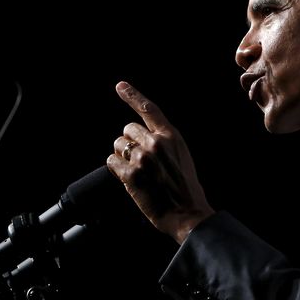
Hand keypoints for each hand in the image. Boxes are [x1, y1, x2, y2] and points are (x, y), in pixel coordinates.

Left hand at [107, 81, 213, 243]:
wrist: (187, 213)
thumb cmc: (184, 187)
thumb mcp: (181, 156)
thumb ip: (163, 142)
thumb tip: (141, 138)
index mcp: (171, 136)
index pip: (149, 110)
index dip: (133, 96)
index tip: (120, 86)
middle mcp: (156, 143)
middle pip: (127, 129)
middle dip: (129, 143)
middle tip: (140, 161)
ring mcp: (143, 159)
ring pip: (118, 145)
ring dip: (122, 156)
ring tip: (137, 172)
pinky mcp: (131, 175)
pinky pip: (112, 162)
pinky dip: (116, 169)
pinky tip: (129, 179)